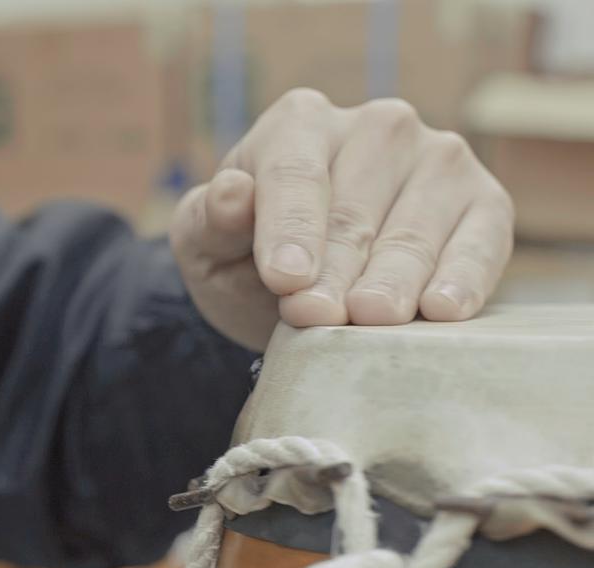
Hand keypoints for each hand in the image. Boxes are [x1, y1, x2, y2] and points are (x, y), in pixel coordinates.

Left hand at [171, 89, 513, 350]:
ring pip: (414, 230)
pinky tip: (443, 310)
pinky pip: (480, 242)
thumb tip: (231, 192)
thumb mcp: (208, 242)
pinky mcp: (484, 204)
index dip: (290, 228)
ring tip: (374, 320)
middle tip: (318, 316)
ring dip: (393, 280)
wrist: (300, 287)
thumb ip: (212, 219)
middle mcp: (377, 127)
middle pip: (353, 210)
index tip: (285, 280)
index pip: (294, 173)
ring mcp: (438, 159)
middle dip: (335, 271)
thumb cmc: (247, 255)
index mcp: (299, 122)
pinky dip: (462, 278)